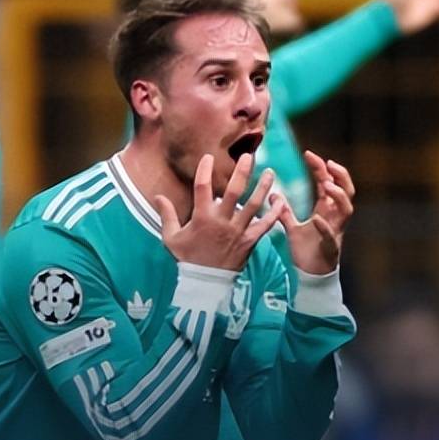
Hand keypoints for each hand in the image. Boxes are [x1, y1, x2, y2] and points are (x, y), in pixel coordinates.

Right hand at [153, 153, 280, 270]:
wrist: (205, 283)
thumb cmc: (187, 259)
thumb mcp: (172, 238)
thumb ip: (167, 215)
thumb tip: (157, 196)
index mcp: (202, 218)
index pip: (202, 188)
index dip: (205, 170)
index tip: (208, 157)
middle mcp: (222, 221)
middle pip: (234, 191)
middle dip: (242, 171)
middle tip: (249, 156)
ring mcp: (238, 231)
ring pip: (253, 205)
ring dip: (263, 187)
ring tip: (270, 172)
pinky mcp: (249, 241)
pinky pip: (265, 226)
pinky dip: (274, 214)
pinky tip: (280, 201)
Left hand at [270, 152, 354, 274]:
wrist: (310, 276)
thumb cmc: (305, 251)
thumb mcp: (292, 227)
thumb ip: (284, 211)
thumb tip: (272, 194)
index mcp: (326, 211)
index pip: (328, 183)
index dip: (321, 168)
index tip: (309, 154)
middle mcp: (334, 218)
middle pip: (346, 192)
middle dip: (340, 176)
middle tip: (329, 163)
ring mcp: (335, 232)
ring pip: (346, 210)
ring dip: (338, 197)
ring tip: (326, 185)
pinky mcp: (330, 247)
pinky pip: (330, 236)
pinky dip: (325, 226)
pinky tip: (317, 219)